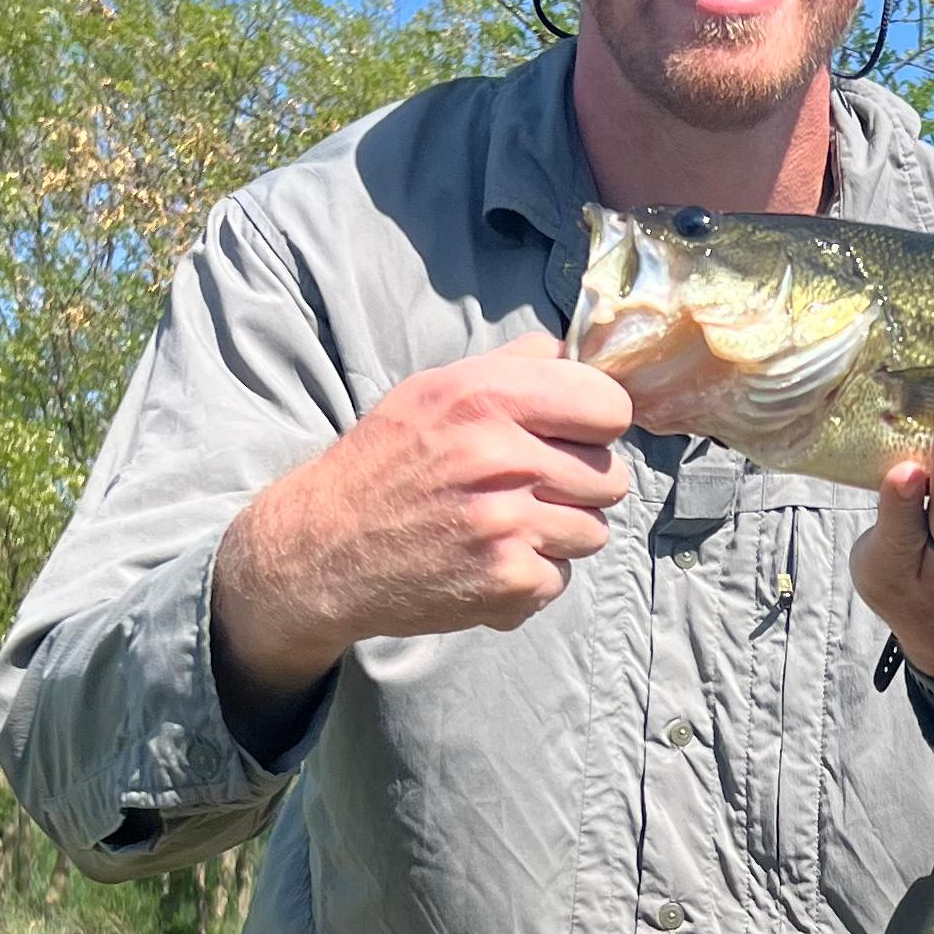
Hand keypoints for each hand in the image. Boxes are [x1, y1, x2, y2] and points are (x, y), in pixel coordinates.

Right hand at [214, 326, 633, 734]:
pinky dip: (531, 577)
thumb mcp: (434, 391)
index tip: (577, 436)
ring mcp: (508, 525)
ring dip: (558, 534)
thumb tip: (570, 351)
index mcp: (487, 398)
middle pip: (610, 477)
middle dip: (579, 486)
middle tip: (530, 490)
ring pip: (594, 532)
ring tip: (506, 526)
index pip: (609, 408)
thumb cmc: (384, 464)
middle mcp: (502, 458)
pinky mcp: (507, 581)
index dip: (598, 425)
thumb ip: (509, 368)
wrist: (324, 549)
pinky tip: (489, 561)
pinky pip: (561, 578)